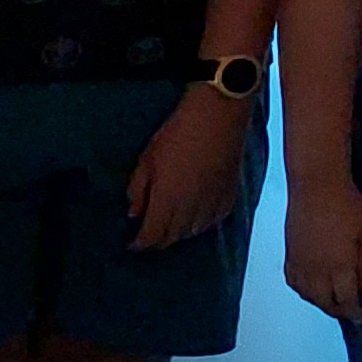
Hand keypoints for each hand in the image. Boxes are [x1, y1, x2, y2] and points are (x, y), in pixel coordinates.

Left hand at [125, 83, 253, 249]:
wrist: (217, 117)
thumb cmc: (177, 135)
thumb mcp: (147, 160)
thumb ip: (137, 190)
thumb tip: (134, 213)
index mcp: (167, 201)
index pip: (152, 235)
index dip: (140, 243)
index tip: (132, 243)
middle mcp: (191, 209)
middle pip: (173, 237)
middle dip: (158, 240)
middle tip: (149, 236)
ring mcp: (212, 203)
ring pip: (195, 231)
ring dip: (180, 233)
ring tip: (171, 227)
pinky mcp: (229, 194)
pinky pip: (215, 220)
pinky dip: (203, 224)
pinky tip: (197, 218)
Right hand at [286, 178, 361, 323]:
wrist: (315, 185)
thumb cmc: (347, 204)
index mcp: (339, 266)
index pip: (346, 299)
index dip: (353, 311)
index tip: (360, 319)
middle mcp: (316, 271)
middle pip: (324, 302)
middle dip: (337, 310)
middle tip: (348, 312)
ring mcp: (299, 264)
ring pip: (307, 295)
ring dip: (320, 303)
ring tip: (332, 302)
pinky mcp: (288, 255)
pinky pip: (294, 283)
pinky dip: (304, 291)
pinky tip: (312, 289)